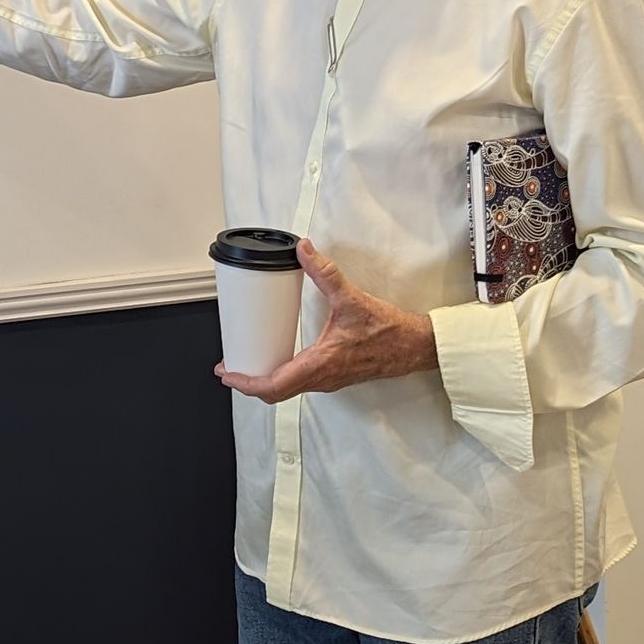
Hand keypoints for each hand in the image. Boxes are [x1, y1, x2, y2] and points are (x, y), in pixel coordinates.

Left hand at [217, 240, 438, 400]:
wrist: (415, 347)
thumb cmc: (388, 330)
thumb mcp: (351, 297)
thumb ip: (325, 272)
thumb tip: (303, 250)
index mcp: (320, 364)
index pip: (274, 385)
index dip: (246, 383)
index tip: (227, 374)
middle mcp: (323, 378)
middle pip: (276, 393)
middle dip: (249, 383)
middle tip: (229, 369)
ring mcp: (330, 381)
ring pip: (289, 390)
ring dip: (266, 381)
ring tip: (248, 364)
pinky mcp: (336, 377)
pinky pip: (302, 384)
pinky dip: (283, 378)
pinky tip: (279, 359)